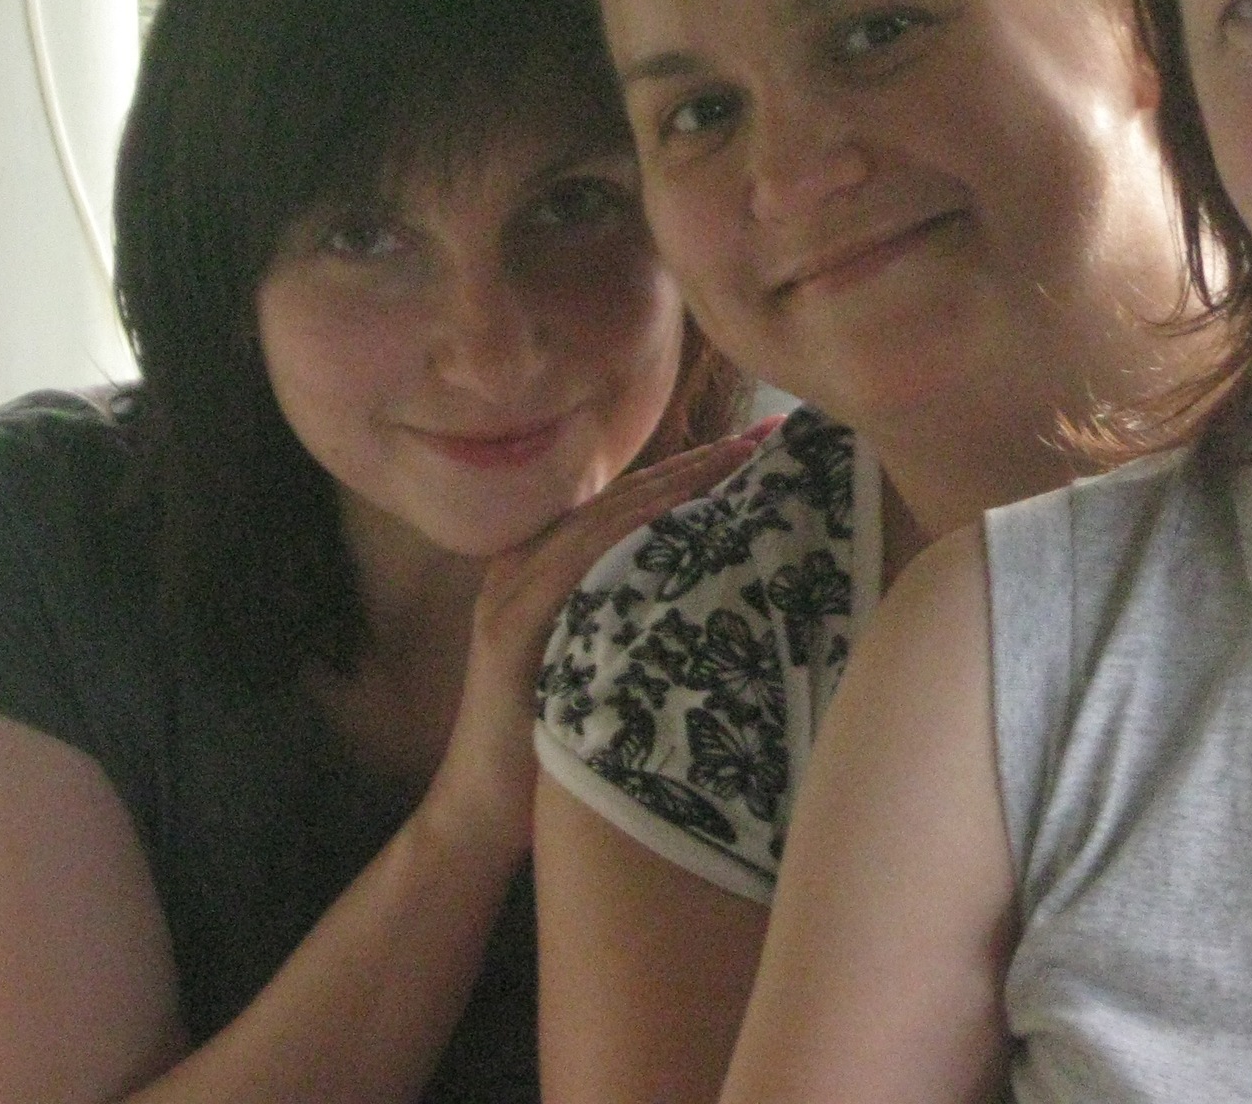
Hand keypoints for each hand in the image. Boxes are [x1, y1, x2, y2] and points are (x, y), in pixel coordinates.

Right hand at [425, 425, 775, 854]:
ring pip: (603, 518)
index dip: (695, 471)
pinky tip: (674, 514)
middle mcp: (529, 566)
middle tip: (768, 435)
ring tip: (737, 458)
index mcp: (553, 568)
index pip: (632, 503)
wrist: (484, 815)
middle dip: (698, 462)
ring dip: (673, 484)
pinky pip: (571, 564)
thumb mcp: (612, 668)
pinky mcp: (507, 628)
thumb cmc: (558, 746)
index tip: (762, 447)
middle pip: (624, 497)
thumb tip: (729, 597)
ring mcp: (512, 592)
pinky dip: (623, 534)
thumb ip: (645, 622)